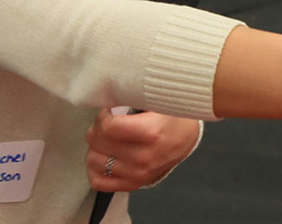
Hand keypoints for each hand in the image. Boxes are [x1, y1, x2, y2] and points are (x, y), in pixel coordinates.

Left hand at [84, 108, 200, 191]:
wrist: (187, 137)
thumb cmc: (172, 116)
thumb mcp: (158, 100)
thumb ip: (133, 97)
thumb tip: (108, 97)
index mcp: (151, 132)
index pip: (107, 127)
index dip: (103, 116)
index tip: (108, 111)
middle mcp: (143, 157)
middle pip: (98, 143)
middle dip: (98, 129)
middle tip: (108, 122)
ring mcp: (138, 174)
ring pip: (94, 161)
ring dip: (96, 147)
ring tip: (107, 139)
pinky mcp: (133, 184)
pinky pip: (99, 182)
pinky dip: (95, 170)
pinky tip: (104, 156)